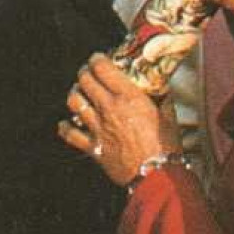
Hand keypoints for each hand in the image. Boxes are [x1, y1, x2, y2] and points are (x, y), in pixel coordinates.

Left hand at [58, 53, 178, 185]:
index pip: (103, 68)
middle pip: (85, 80)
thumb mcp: (168, 115)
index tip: (97, 58)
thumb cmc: (166, 145)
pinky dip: (65, 127)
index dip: (96, 59)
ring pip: (74, 101)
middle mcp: (108, 108)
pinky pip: (69, 133)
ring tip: (79, 92)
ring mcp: (97, 127)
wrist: (156, 175)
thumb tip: (159, 85)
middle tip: (88, 72)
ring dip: (75, 93)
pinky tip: (65, 123)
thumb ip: (161, 97)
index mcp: (128, 97)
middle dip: (84, 72)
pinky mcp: (92, 146)